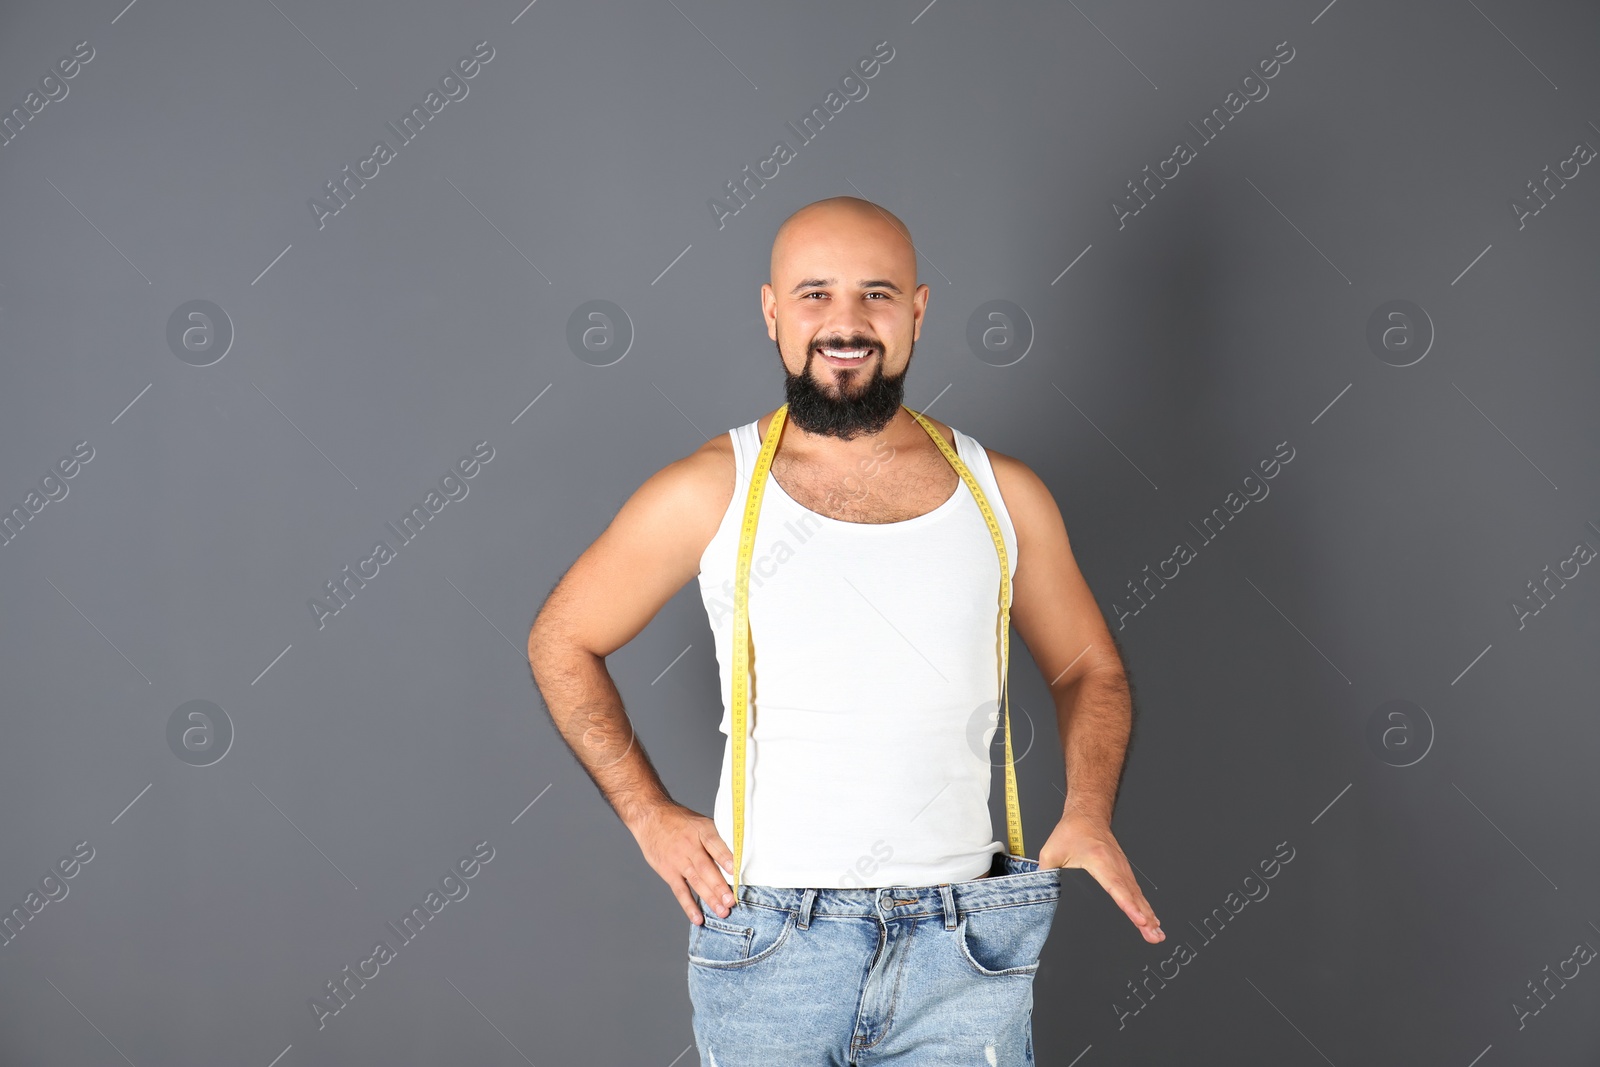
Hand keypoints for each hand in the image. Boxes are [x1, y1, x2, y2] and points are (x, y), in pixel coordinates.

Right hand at [630, 801, 737, 924]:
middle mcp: (689, 846)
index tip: (736, 870)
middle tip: (731, 901)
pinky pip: (680, 891)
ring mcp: (678, 860)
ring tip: (722, 912)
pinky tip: (698, 917)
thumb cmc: (680, 820)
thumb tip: (740, 853)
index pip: (714, 843)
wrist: (650, 817)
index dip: (725, 857)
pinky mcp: (668, 872)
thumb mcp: (700, 821)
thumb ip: (717, 837)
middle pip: (705, 868)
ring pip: (695, 881)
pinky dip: (688, 905)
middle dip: (719, 886)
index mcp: (701, 830)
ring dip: (709, 898)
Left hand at [1038, 806, 1163, 943]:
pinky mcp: (1123, 870)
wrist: (1087, 813)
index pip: (1116, 887)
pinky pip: (1136, 891)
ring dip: (1148, 915)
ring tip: (1156, 934)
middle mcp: (1115, 865)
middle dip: (1144, 918)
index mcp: (1099, 860)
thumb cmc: (1072, 830)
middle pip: (1132, 895)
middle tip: (1154, 936)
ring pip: (1137, 895)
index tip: (1139, 919)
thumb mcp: (1051, 851)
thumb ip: (1045, 874)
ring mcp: (1122, 868)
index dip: (1128, 905)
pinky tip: (1151, 919)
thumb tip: (1037, 893)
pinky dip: (1145, 906)